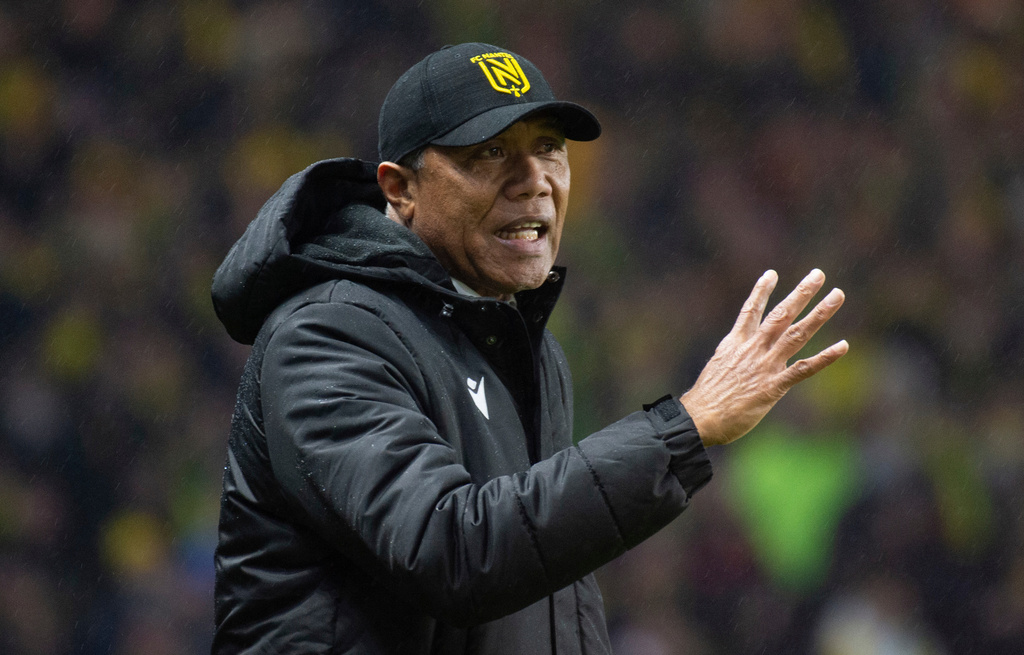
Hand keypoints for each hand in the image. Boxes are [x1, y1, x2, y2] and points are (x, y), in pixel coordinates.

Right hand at [680, 269, 847, 446]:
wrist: (698, 418)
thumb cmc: (706, 399)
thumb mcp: (717, 369)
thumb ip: (733, 359)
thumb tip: (738, 359)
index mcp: (735, 344)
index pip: (750, 311)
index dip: (761, 291)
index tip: (771, 273)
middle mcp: (752, 350)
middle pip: (780, 315)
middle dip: (800, 293)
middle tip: (818, 274)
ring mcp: (764, 366)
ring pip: (796, 333)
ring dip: (819, 313)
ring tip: (837, 295)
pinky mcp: (772, 387)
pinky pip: (803, 369)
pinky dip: (824, 358)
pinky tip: (843, 346)